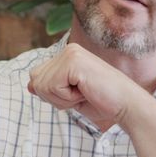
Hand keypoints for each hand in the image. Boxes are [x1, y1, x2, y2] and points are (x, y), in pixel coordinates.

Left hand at [28, 43, 146, 127]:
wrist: (126, 105)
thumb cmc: (102, 102)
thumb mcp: (70, 97)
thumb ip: (51, 88)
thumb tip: (29, 85)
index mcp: (67, 55)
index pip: (37, 77)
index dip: (52, 94)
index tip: (77, 94)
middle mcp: (68, 50)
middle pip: (36, 81)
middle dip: (55, 97)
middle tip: (81, 95)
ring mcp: (70, 53)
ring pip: (42, 85)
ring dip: (62, 99)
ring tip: (84, 93)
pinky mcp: (73, 62)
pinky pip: (53, 87)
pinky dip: (66, 98)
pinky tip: (85, 92)